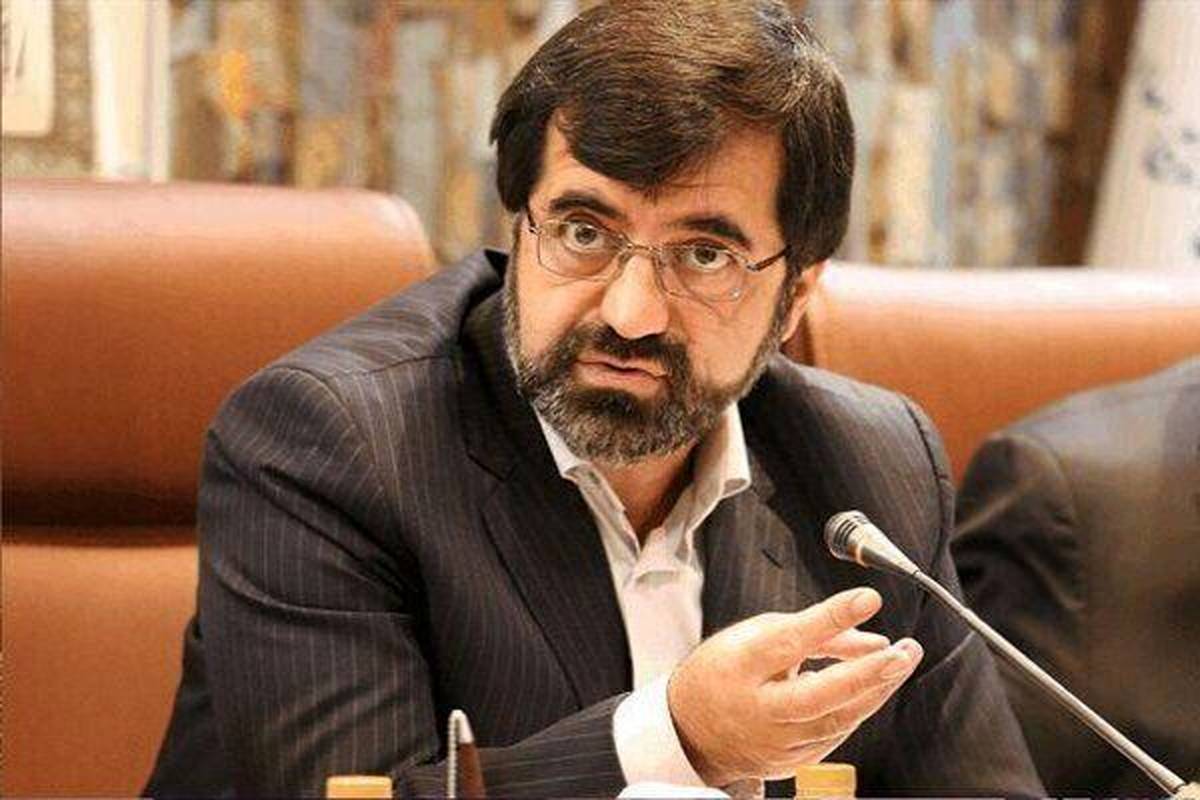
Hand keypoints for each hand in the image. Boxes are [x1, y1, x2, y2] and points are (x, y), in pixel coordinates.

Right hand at [667, 587, 922, 785]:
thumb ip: (814, 634)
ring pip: (837, 719)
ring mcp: (776, 740)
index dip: (831, 619)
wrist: (691, 730)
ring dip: (876, 690)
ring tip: (903, 661)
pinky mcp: (791, 761)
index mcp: (741, 665)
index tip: (867, 599)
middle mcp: (759, 707)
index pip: (790, 640)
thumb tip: (869, 639)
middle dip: (867, 673)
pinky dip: (856, 709)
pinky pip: (834, 735)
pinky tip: (874, 688)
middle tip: (903, 651)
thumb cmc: (724, 672)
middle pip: (820, 694)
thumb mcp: (756, 634)